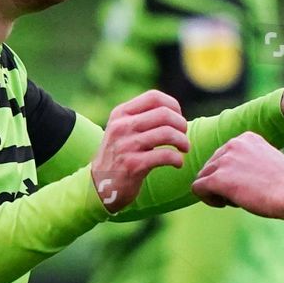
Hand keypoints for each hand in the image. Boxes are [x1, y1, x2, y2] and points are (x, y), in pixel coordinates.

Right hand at [91, 91, 189, 212]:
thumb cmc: (120, 156)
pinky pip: (165, 155)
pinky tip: (178, 163)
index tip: (178, 120)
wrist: (100, 185)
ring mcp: (126, 145)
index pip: (154, 97)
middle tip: (183, 138)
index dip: (174, 106)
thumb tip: (176, 112)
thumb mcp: (123, 130)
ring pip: (167, 133)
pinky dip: (178, 159)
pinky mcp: (133, 165)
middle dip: (181, 125)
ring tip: (183, 149)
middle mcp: (121, 126)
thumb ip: (143, 118)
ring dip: (183, 142)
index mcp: (121, 113)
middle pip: (164, 114)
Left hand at [191, 132, 283, 216]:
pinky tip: (223, 204)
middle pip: (211, 165)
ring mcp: (224, 161)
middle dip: (221, 182)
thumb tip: (234, 173)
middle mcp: (233, 144)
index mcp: (246, 138)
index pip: (224, 155)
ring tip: (234, 200)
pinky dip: (206, 198)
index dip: (230, 173)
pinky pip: (197, 188)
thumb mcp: (268, 161)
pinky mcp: (217, 179)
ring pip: (203, 176)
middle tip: (240, 194)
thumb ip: (249, 160)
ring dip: (215, 191)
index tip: (245, 184)